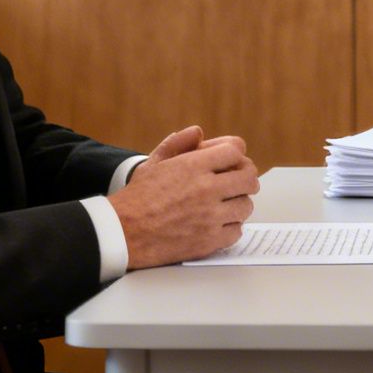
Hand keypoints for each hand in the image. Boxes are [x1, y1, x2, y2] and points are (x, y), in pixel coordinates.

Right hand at [108, 126, 259, 267]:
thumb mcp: (153, 162)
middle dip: (244, 179)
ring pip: (246, 206)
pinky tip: (219, 224)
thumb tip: (198, 132)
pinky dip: (231, 228)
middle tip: (237, 184)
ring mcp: (210, 216)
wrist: (123, 232)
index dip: (236, 155)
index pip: (236, 151)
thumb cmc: (137, 197)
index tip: (232, 163)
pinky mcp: (209, 240)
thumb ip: (178, 144)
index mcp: (193, 166)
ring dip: (238, 204)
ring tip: (226, 206)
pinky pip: (237, 231)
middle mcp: (206, 189)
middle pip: (248, 178)